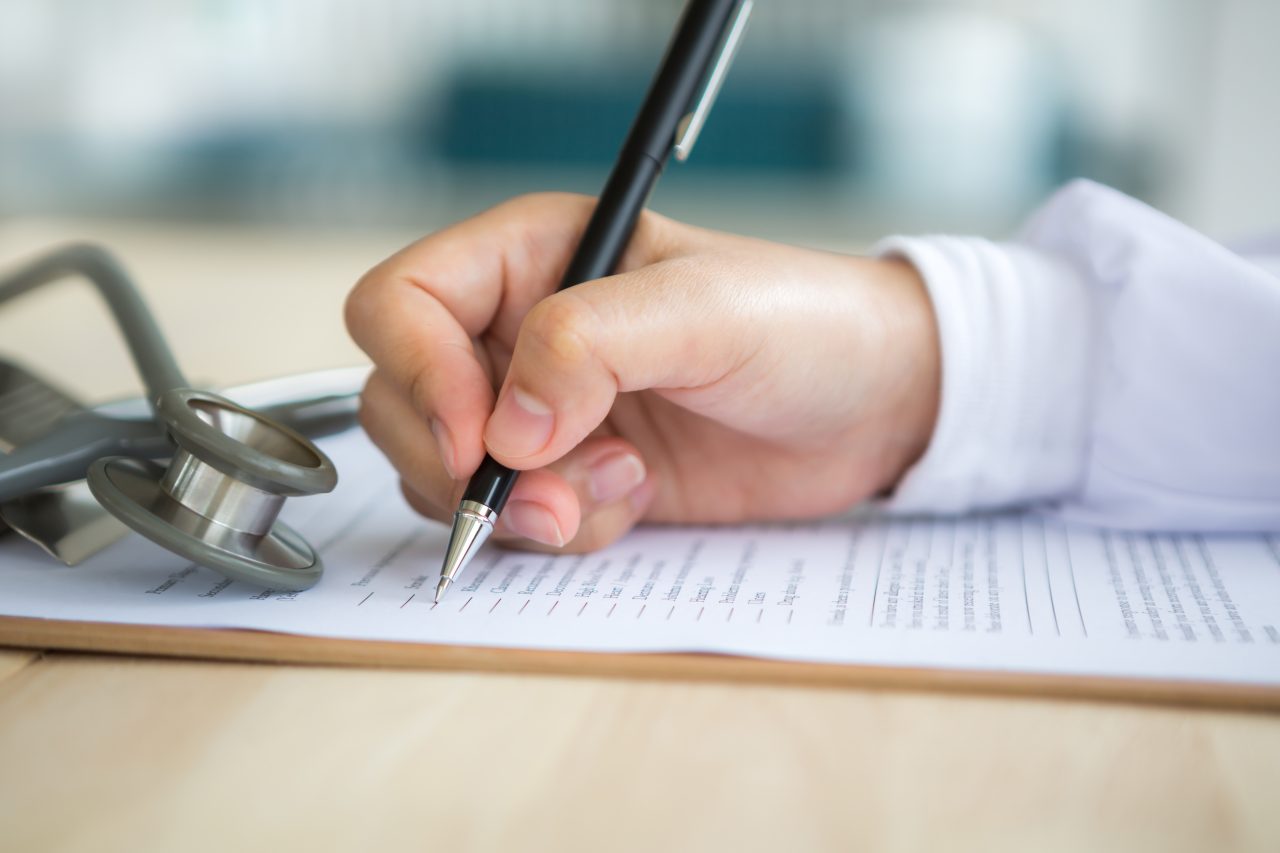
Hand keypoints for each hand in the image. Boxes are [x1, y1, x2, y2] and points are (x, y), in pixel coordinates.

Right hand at [345, 193, 939, 552]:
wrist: (873, 407)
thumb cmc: (804, 324)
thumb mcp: (706, 310)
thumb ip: (592, 342)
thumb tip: (506, 426)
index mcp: (531, 258)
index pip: (401, 303)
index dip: (417, 372)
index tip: (479, 435)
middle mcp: (519, 332)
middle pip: (403, 402)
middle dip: (463, 464)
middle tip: (550, 493)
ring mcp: (543, 411)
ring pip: (447, 474)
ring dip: (520, 506)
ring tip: (623, 484)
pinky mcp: (574, 475)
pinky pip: (513, 521)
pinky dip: (562, 530)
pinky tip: (638, 497)